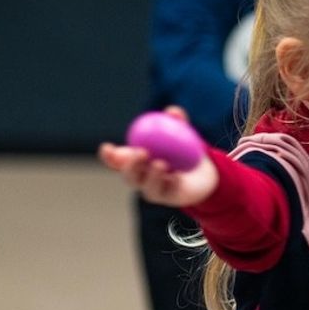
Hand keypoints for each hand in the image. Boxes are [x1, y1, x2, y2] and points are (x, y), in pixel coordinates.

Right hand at [99, 105, 218, 206]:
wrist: (200, 171)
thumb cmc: (182, 148)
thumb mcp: (181, 132)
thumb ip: (176, 122)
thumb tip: (173, 111)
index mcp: (134, 162)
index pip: (116, 161)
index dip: (109, 157)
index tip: (107, 148)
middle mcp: (140, 178)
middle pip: (129, 176)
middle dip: (131, 166)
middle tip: (141, 153)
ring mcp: (153, 190)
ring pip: (148, 187)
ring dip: (153, 176)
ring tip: (160, 163)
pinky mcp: (169, 198)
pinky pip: (169, 192)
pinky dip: (173, 183)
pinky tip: (177, 176)